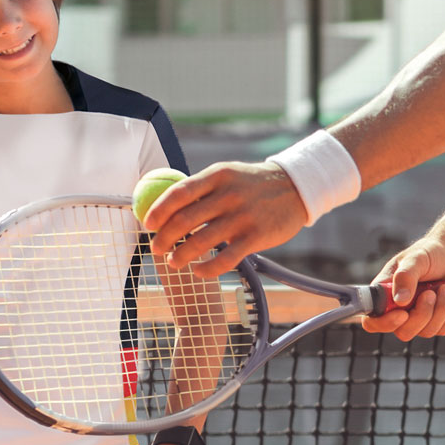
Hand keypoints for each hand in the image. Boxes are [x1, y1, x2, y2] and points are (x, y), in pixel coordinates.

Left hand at [144, 161, 309, 278]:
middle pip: (185, 220)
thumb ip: (200, 188)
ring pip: (201, 242)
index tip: (148, 224)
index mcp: (217, 176)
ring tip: (174, 261)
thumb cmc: (252, 184)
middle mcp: (228, 195)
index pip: (179, 193)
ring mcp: (243, 217)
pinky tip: (199, 270)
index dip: (158, 210)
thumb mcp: (227, 174)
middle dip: (164, 238)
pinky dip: (206, 268)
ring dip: (181, 256)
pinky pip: (225, 259)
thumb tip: (163, 203)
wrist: (296, 188)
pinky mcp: (256, 237)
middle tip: (156, 248)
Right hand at [363, 239, 444, 340]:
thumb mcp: (416, 258)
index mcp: (384, 295)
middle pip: (403, 331)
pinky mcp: (435, 322)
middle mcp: (397, 310)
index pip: (372, 321)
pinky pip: (443, 329)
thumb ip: (405, 276)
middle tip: (431, 293)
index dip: (384, 323)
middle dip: (422, 314)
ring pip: (426, 331)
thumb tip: (400, 300)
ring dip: (441, 310)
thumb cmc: (428, 254)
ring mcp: (416, 319)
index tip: (403, 313)